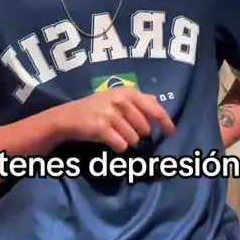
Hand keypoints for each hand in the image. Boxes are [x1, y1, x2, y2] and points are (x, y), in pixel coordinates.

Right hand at [59, 88, 174, 152]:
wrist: (68, 117)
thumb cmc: (96, 107)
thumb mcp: (117, 97)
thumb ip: (138, 99)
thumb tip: (157, 100)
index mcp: (128, 92)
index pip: (155, 109)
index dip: (166, 123)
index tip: (171, 133)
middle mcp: (121, 100)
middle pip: (145, 129)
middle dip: (139, 134)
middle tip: (126, 130)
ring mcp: (111, 114)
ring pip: (134, 139)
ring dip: (127, 141)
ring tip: (115, 133)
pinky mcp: (101, 128)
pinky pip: (122, 145)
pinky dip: (118, 147)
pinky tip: (110, 140)